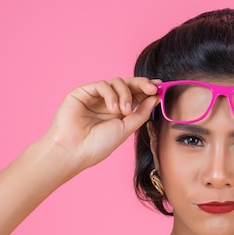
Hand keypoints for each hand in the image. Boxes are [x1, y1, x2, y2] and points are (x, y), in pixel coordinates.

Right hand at [41, 77, 158, 176]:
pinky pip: (102, 85)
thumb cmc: (97, 146)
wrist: (73, 151)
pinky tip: (113, 109)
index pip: (136, 95)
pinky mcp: (83, 92)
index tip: (160, 87)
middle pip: (128, 85)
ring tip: (124, 112)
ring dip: (125, 94)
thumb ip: (141, 113)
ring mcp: (95, 97)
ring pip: (117, 82)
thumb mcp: (125, 129)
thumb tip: (156, 98)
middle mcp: (107, 102)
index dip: (148, 90)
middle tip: (152, 89)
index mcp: (118, 113)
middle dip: (142, 84)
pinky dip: (111, 94)